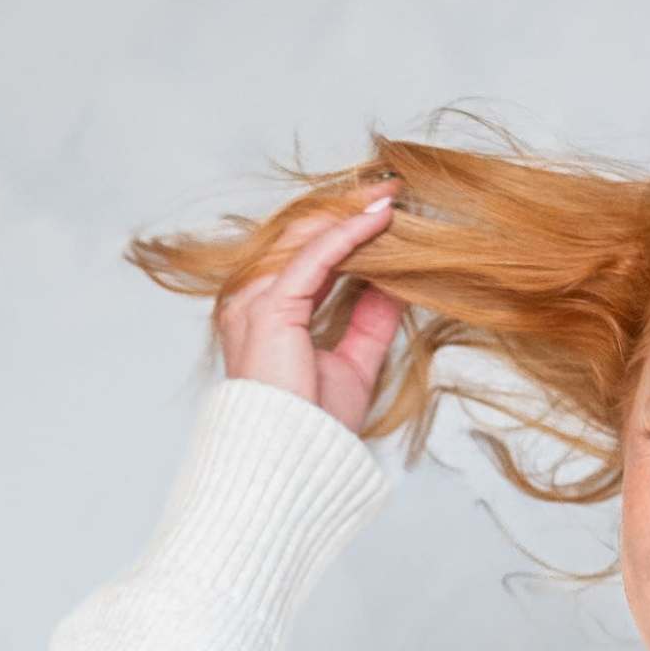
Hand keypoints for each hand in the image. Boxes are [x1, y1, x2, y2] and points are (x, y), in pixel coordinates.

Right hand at [216, 184, 404, 431]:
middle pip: (301, 237)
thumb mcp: (354, 361)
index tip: (385, 212)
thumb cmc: (312, 426)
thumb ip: (370, 321)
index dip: (344, 230)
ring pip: (307, 237)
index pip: (303, 256)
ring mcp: (256, 300)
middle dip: (347, 209)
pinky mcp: (271, 306)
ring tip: (390, 193)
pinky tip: (379, 217)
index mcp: (264, 313)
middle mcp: (252, 300)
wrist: (293, 461)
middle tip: (392, 190)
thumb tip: (397, 284)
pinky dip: (350, 232)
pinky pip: (316, 256)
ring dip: (350, 212)